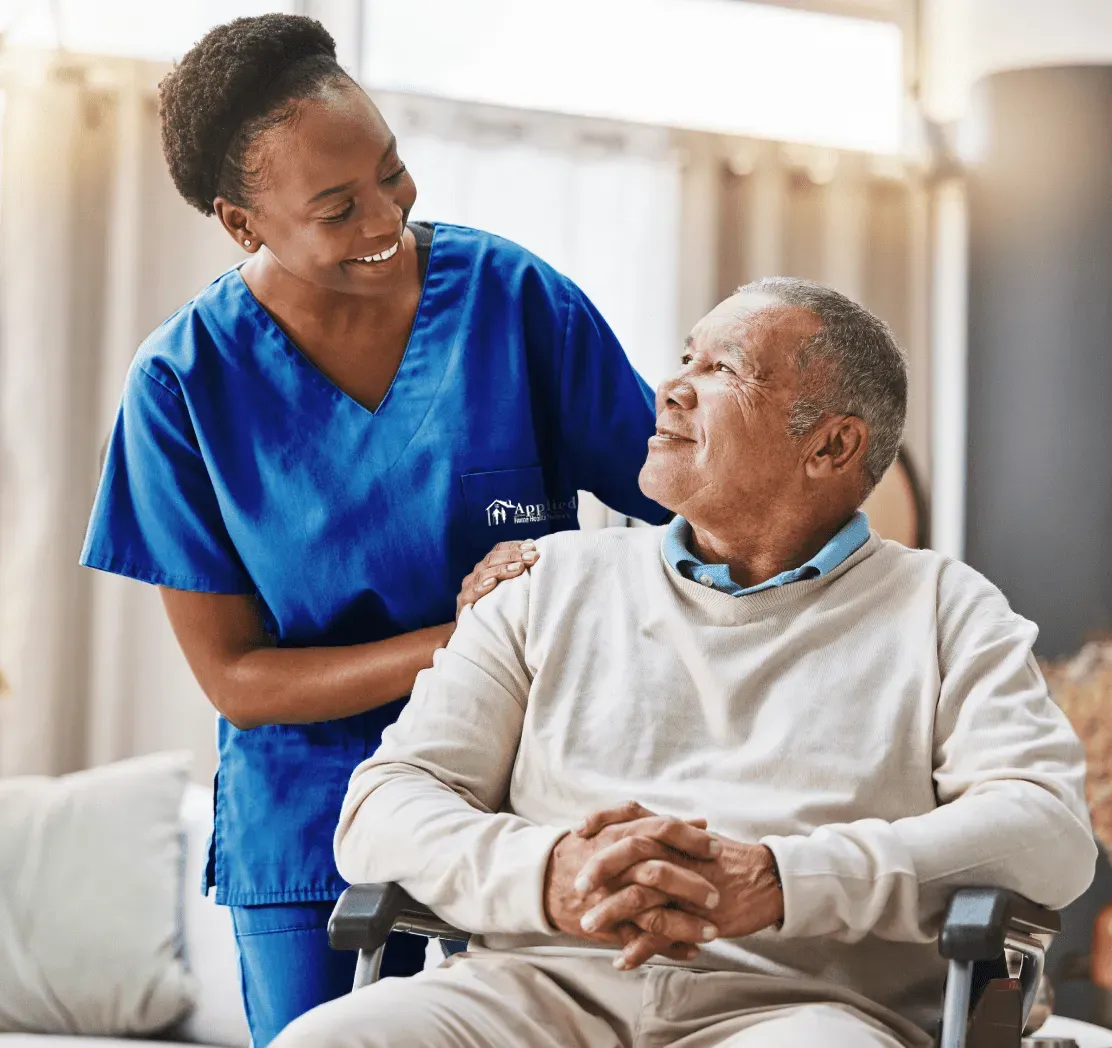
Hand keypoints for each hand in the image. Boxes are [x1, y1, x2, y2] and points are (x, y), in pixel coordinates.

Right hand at [456, 540, 537, 619]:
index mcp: (487, 567)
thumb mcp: (509, 588)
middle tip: (532, 557)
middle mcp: (476, 574)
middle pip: (492, 559)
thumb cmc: (498, 608)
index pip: (498, 550)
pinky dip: (480, 587)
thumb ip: (518, 571)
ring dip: (502, 569)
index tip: (533, 547)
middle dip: (514, 556)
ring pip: (483, 573)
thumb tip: (536, 553)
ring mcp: (468, 589)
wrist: (476, 635)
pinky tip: (492, 584)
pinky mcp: (463, 605)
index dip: (514, 546)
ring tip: (519, 568)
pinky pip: (470, 594)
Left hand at [575, 803, 784, 969]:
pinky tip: (621, 960)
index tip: (577, 831)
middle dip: (599, 868)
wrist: (766, 878)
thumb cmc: (726, 858)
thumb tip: (631, 827)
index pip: (631, 815)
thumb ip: (663, 831)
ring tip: (587, 925)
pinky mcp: (697, 915)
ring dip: (610, 912)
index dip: (602, 820)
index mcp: (672, 832)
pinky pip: (662, 933)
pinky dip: (639, 948)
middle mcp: (676, 853)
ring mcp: (685, 884)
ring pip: (640, 896)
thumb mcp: (693, 837)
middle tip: (576, 885)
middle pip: (630, 852)